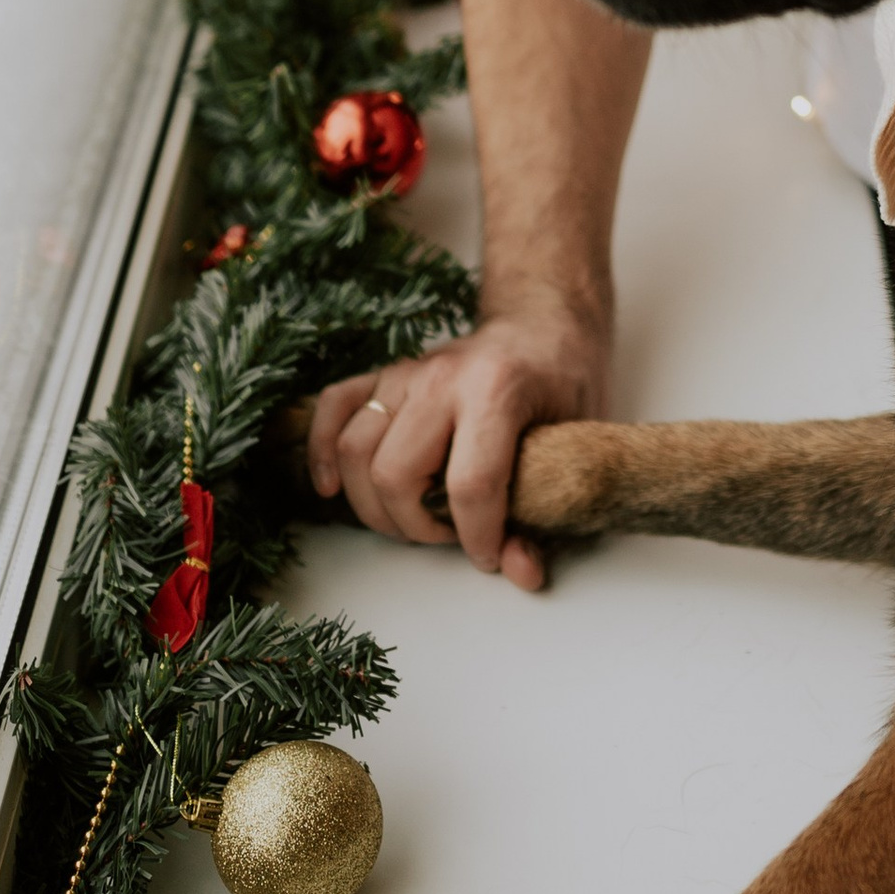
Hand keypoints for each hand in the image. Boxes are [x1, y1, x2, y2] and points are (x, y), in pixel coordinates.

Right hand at [307, 306, 605, 585]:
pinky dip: (321, 452)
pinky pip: (333, 408)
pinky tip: (332, 488)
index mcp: (498, 390)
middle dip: (417, 526)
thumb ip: (547, 511)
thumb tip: (523, 572)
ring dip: (374, 504)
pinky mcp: (384, 374)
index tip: (486, 555)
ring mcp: (407, 371)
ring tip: (412, 518)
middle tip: (449, 533)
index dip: (475, 536)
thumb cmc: (564, 382)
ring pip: (355, 450)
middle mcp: (443, 377)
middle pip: (396, 474)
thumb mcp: (574, 443)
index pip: (470, 485)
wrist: (543, 321)